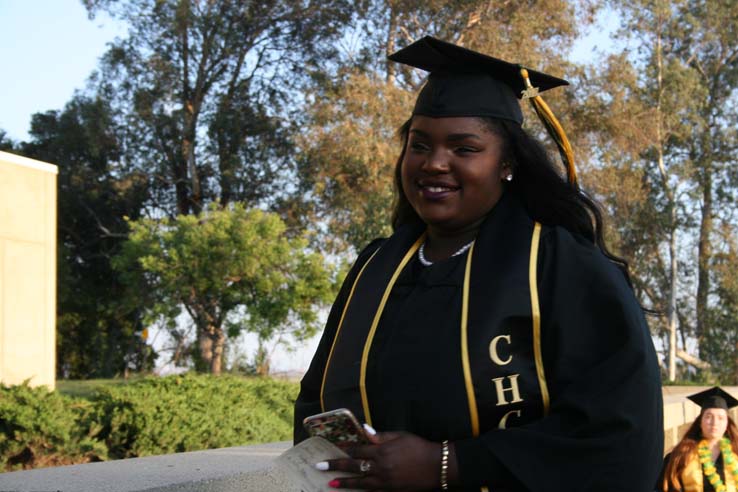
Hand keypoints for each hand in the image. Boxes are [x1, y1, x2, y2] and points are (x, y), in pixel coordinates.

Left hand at [320, 431, 441, 490]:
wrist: (437, 466)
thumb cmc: (419, 447)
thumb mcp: (401, 436)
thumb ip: (381, 436)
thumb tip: (364, 430)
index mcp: (382, 451)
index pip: (358, 449)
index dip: (344, 448)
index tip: (333, 447)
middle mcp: (381, 467)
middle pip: (354, 466)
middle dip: (336, 466)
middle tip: (320, 467)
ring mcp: (385, 481)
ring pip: (360, 482)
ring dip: (345, 482)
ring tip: (331, 483)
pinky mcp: (391, 490)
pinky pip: (373, 491)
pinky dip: (362, 491)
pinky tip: (354, 491)